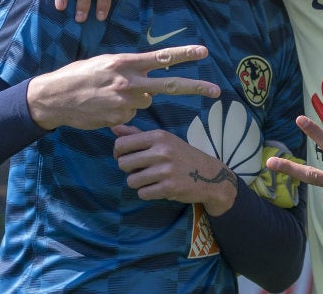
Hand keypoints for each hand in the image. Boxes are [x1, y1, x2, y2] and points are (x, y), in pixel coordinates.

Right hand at [27, 45, 219, 130]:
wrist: (54, 97)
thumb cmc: (79, 76)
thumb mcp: (105, 64)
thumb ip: (129, 71)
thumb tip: (148, 91)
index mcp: (125, 62)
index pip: (161, 57)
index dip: (184, 54)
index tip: (204, 52)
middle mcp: (129, 81)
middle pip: (170, 85)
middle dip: (196, 88)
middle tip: (217, 91)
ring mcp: (125, 101)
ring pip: (144, 102)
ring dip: (133, 100)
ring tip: (108, 96)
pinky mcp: (119, 118)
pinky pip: (129, 115)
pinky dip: (120, 112)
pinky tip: (103, 107)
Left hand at [112, 124, 237, 215]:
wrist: (209, 174)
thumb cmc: (181, 155)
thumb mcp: (163, 140)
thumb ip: (137, 135)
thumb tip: (113, 128)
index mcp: (158, 136)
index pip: (121, 144)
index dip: (119, 153)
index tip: (127, 157)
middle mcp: (162, 151)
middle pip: (123, 164)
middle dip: (129, 169)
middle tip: (141, 169)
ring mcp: (166, 170)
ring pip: (131, 181)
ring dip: (138, 183)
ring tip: (151, 179)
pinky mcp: (169, 188)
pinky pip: (143, 193)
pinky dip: (148, 193)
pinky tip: (158, 187)